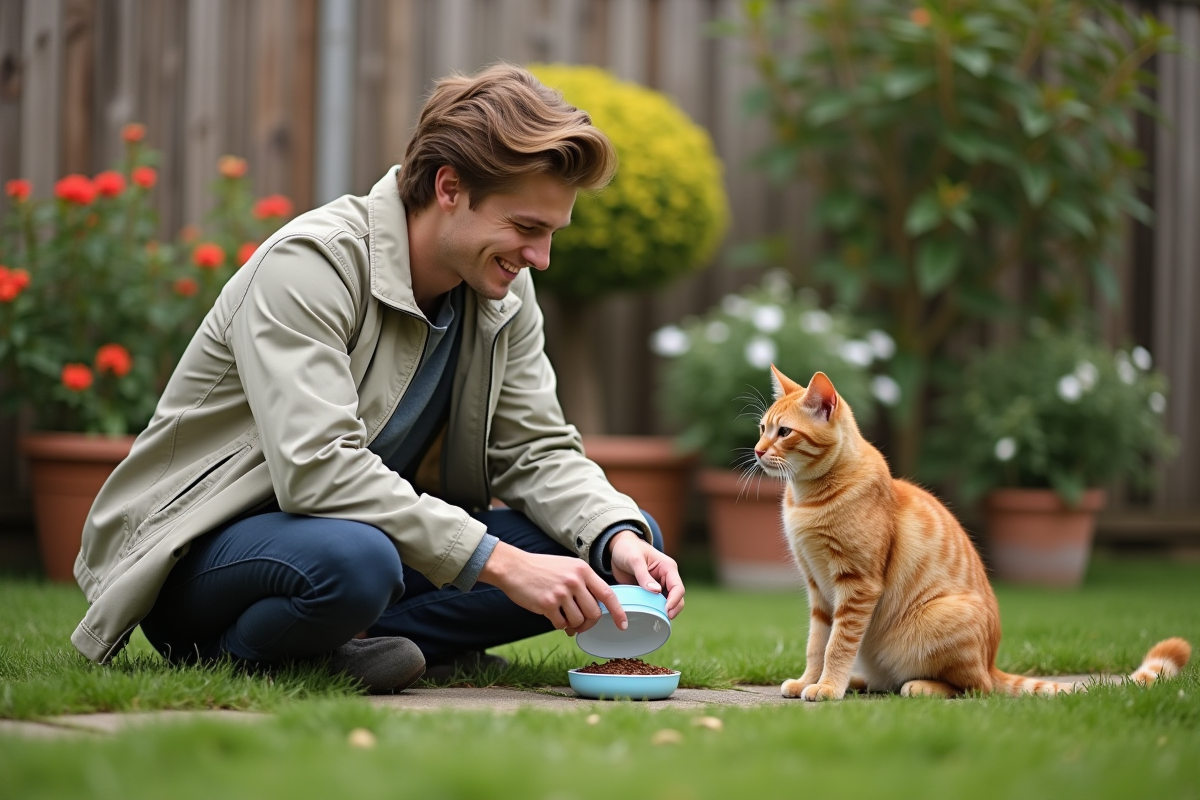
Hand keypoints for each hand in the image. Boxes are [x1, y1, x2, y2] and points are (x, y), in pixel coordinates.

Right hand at [478, 541, 626, 635]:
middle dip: (588, 623)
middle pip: (593, 613)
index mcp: (583, 570)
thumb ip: (584, 583)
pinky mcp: (548, 603)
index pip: (607, 594)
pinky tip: (552, 615)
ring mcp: (561, 592)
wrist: (514, 567)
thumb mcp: (568, 567)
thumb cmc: (542, 569)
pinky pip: (561, 624)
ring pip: (578, 621)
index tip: (622, 624)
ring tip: (562, 616)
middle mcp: (575, 580)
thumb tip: (598, 607)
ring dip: (572, 624)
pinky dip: (559, 624)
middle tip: (580, 624)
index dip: (617, 611)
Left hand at [608, 531, 685, 618]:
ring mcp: (660, 585)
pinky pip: (657, 603)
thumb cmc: (627, 549)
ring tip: (657, 621)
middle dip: (673, 609)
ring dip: (665, 611)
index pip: (677, 587)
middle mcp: (667, 577)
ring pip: (669, 602)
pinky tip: (650, 617)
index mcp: (668, 567)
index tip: (666, 610)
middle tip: (663, 619)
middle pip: (677, 597)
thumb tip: (656, 591)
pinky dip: (656, 610)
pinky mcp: (651, 591)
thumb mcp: (634, 560)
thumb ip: (644, 575)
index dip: (674, 600)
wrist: (618, 549)